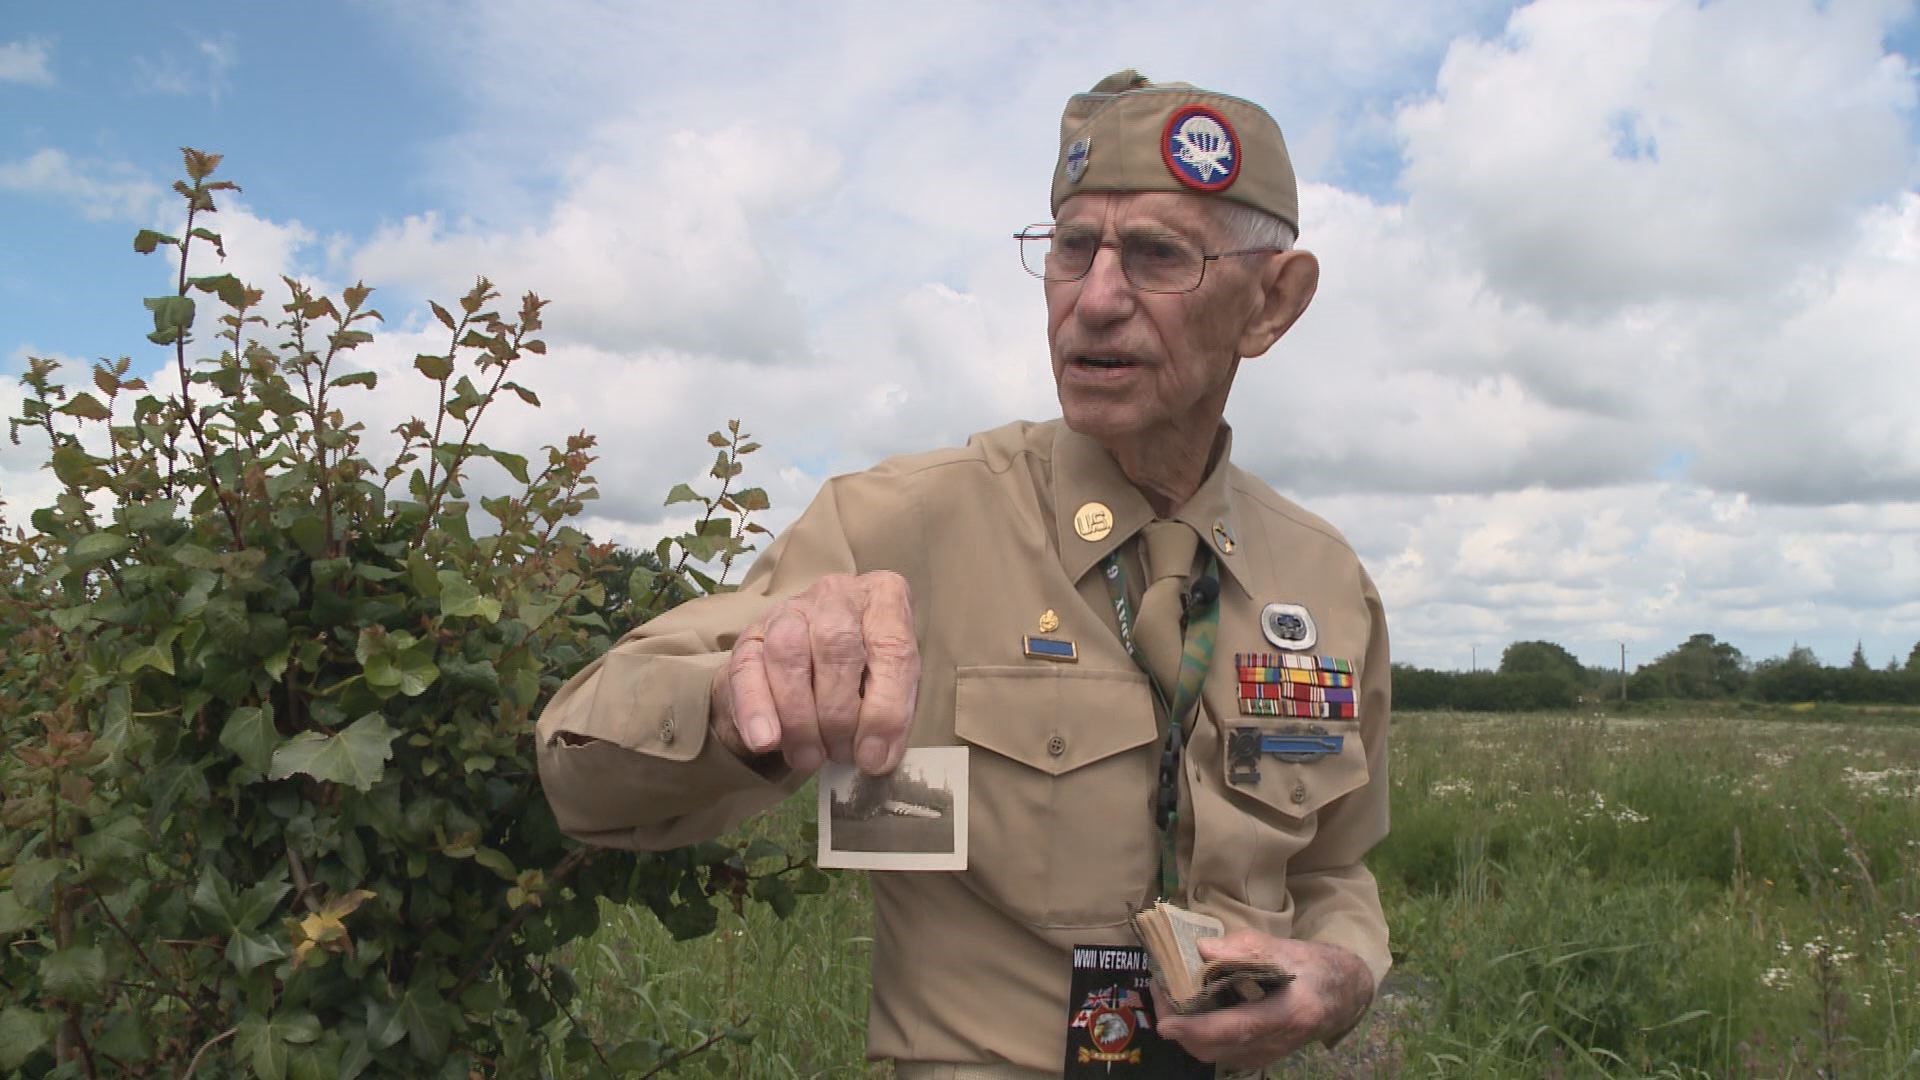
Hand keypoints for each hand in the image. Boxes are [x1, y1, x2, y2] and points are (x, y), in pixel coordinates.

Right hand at [710, 571, 919, 775]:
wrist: (811, 670)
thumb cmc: (864, 677)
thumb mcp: (890, 689)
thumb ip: (888, 716)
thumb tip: (875, 756)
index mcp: (884, 597)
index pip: (892, 647)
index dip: (885, 708)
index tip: (875, 756)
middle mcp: (837, 593)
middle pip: (836, 644)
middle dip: (838, 713)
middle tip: (840, 755)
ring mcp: (790, 610)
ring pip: (788, 652)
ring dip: (799, 716)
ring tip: (809, 756)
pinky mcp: (751, 637)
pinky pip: (747, 670)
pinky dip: (756, 710)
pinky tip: (765, 741)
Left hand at [1153, 932, 1373, 1069]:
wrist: (1341, 994)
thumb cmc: (1312, 966)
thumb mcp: (1284, 948)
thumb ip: (1244, 949)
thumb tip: (1202, 950)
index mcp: (1286, 1014)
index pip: (1234, 1028)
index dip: (1196, 1028)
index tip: (1164, 1022)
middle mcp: (1275, 1043)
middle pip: (1214, 1048)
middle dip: (1179, 1026)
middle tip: (1159, 989)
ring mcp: (1266, 1054)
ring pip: (1212, 1052)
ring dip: (1184, 1029)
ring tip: (1169, 993)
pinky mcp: (1258, 1055)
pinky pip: (1219, 1050)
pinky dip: (1198, 1031)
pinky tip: (1192, 1005)